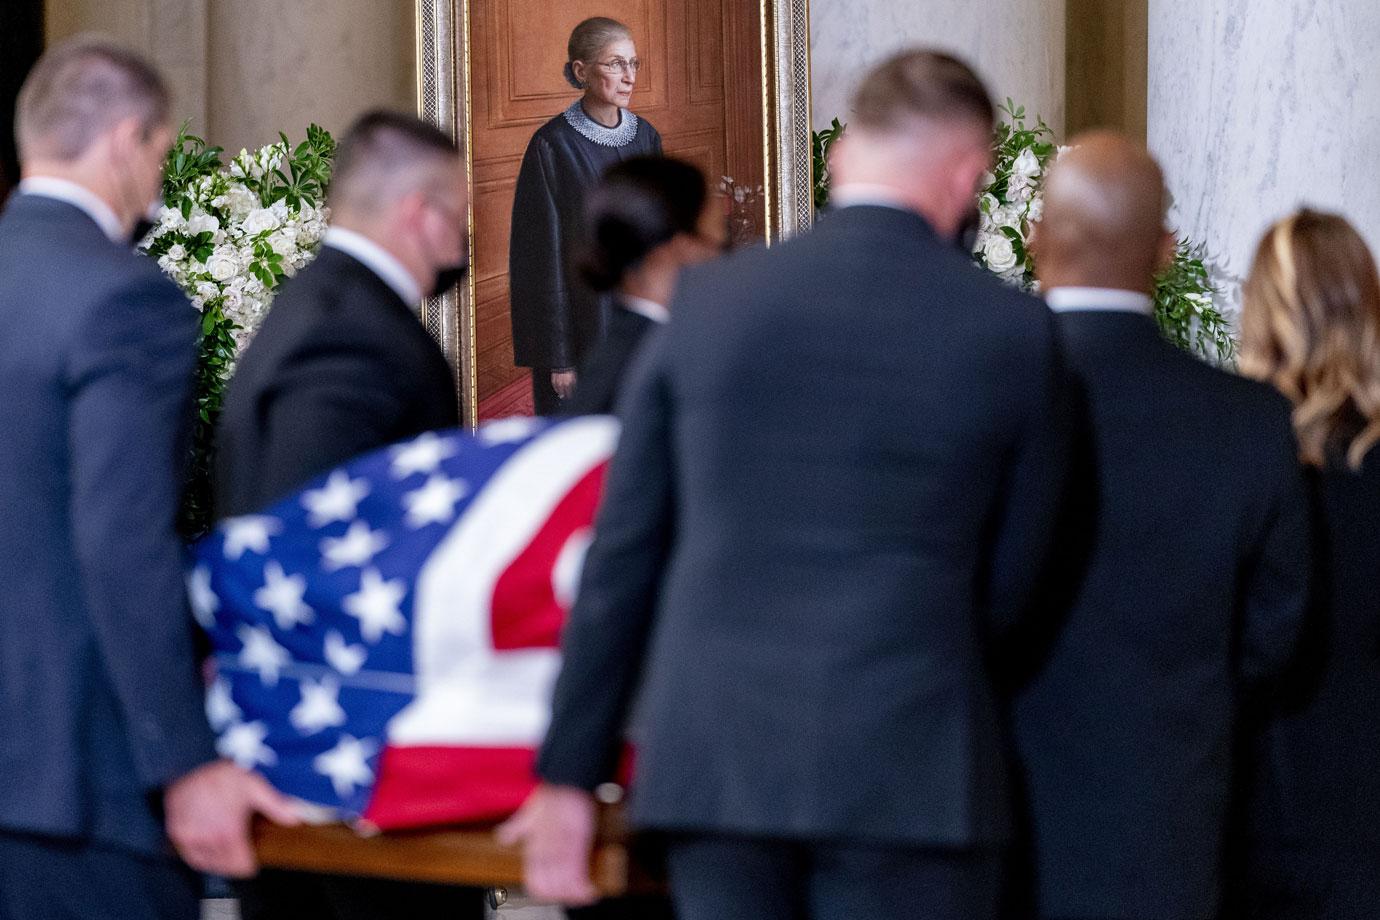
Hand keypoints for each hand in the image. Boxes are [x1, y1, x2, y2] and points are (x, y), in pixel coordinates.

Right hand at [164, 760, 300, 877]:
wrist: (191, 764)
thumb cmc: (223, 775)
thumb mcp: (254, 786)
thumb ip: (275, 805)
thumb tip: (295, 819)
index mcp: (229, 832)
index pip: (240, 866)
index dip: (248, 866)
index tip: (252, 863)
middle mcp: (209, 839)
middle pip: (224, 867)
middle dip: (234, 864)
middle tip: (240, 858)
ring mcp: (191, 838)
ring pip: (207, 863)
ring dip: (217, 863)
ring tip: (226, 856)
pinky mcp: (178, 833)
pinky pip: (190, 855)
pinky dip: (200, 856)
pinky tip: (208, 850)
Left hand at [496, 783, 598, 904]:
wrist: (565, 783)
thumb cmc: (549, 799)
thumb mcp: (527, 815)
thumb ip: (515, 829)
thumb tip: (502, 837)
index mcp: (533, 847)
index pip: (534, 880)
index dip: (544, 891)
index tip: (554, 895)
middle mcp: (545, 850)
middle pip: (549, 885)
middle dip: (560, 895)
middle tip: (572, 898)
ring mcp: (561, 847)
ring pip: (563, 881)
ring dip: (573, 893)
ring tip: (582, 897)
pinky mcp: (578, 841)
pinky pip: (578, 869)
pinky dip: (583, 884)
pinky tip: (589, 891)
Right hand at [551, 369, 577, 399]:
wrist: (562, 364)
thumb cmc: (569, 370)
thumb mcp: (574, 376)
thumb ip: (574, 383)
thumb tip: (573, 389)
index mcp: (569, 383)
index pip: (569, 392)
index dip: (570, 395)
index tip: (570, 396)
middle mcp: (563, 384)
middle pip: (564, 392)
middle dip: (565, 395)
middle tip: (565, 397)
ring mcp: (558, 382)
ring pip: (558, 390)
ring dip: (560, 393)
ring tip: (561, 395)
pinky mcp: (554, 380)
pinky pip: (555, 387)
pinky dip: (556, 389)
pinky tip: (557, 390)